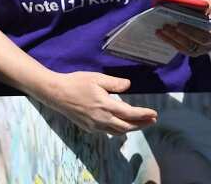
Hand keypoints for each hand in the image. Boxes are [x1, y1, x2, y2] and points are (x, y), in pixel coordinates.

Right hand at [39, 71, 156, 133]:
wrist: (56, 93)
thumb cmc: (75, 82)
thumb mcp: (96, 78)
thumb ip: (114, 83)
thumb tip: (128, 85)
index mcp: (106, 105)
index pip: (130, 113)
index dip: (144, 115)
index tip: (154, 114)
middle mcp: (102, 119)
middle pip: (127, 126)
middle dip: (141, 124)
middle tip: (151, 120)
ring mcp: (95, 125)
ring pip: (118, 132)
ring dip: (130, 128)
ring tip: (139, 123)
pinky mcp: (89, 128)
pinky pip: (107, 132)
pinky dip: (117, 129)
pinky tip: (119, 124)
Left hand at [156, 7, 210, 56]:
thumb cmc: (207, 15)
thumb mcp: (207, 10)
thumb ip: (199, 8)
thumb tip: (181, 4)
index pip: (203, 37)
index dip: (190, 32)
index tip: (178, 24)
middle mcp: (206, 47)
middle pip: (190, 44)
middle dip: (176, 35)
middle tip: (165, 26)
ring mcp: (198, 51)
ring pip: (183, 48)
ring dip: (170, 39)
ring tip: (159, 30)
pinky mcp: (189, 51)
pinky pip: (178, 48)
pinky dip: (168, 40)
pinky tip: (159, 34)